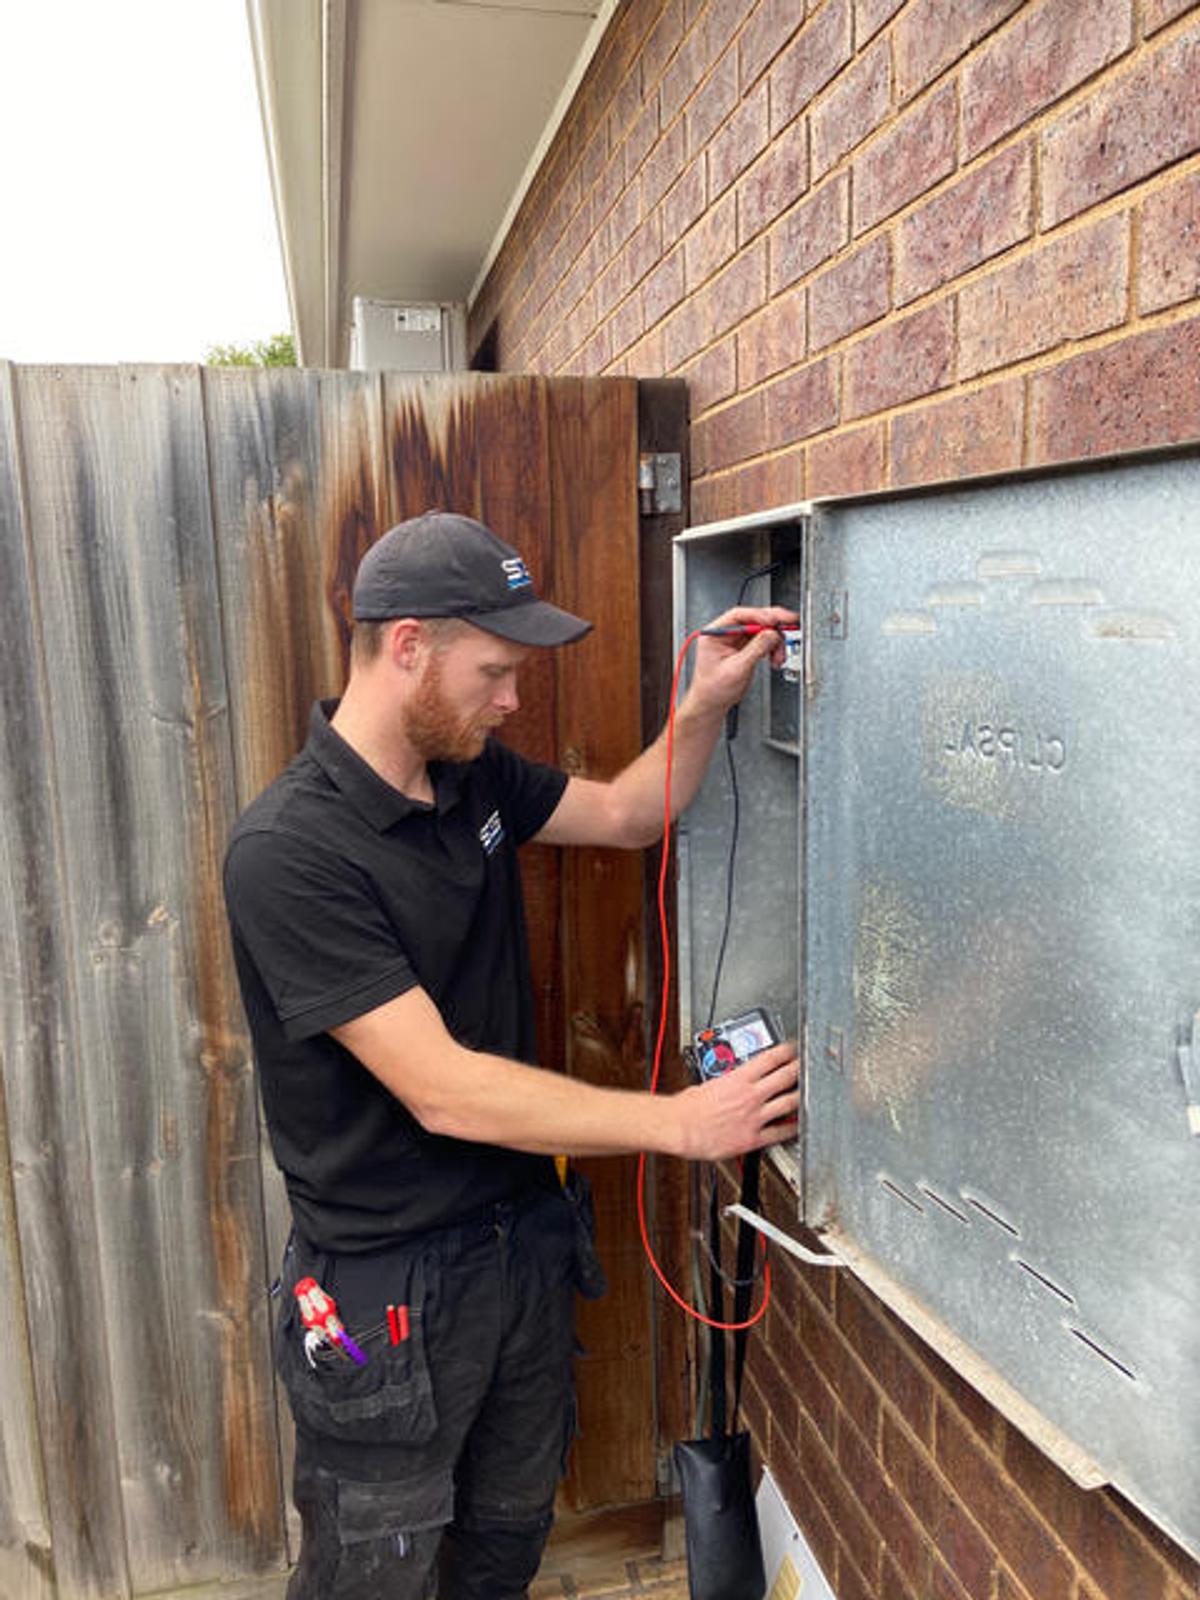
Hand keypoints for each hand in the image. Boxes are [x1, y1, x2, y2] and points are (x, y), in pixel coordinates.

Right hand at [673, 1040, 800, 1160]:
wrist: (679, 1127)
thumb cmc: (687, 1106)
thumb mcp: (709, 1080)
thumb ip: (729, 1078)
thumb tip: (735, 1076)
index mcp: (739, 1077)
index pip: (771, 1057)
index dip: (787, 1050)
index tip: (794, 1049)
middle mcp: (751, 1095)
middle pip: (786, 1076)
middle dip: (800, 1069)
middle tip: (808, 1066)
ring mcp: (754, 1116)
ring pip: (789, 1103)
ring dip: (802, 1097)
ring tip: (809, 1093)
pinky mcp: (753, 1137)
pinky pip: (780, 1133)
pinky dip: (792, 1129)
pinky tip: (799, 1126)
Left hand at [689, 605, 799, 716]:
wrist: (713, 704)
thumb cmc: (713, 689)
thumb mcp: (736, 668)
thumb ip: (756, 649)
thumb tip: (771, 633)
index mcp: (715, 633)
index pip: (739, 615)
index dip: (759, 615)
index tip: (775, 620)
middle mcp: (726, 634)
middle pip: (753, 620)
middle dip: (772, 627)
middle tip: (788, 626)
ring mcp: (736, 641)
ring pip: (762, 631)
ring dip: (775, 642)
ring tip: (778, 656)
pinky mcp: (746, 648)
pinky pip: (764, 642)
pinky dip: (773, 648)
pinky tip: (775, 658)